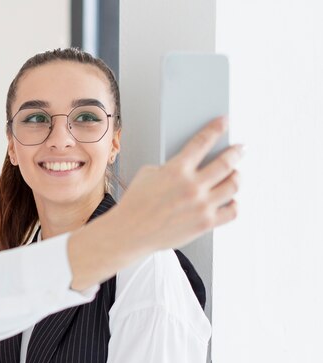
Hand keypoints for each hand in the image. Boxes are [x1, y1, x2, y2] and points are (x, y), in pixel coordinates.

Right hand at [116, 117, 241, 250]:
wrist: (130, 232)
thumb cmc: (136, 203)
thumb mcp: (148, 174)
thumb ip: (172, 167)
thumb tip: (192, 165)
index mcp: (176, 170)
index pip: (202, 141)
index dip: (217, 128)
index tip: (225, 122)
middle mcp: (192, 186)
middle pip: (226, 162)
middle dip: (236, 151)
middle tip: (240, 148)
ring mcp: (201, 206)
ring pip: (234, 185)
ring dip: (237, 176)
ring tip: (235, 174)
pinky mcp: (205, 223)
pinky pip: (232, 210)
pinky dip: (234, 203)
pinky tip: (229, 200)